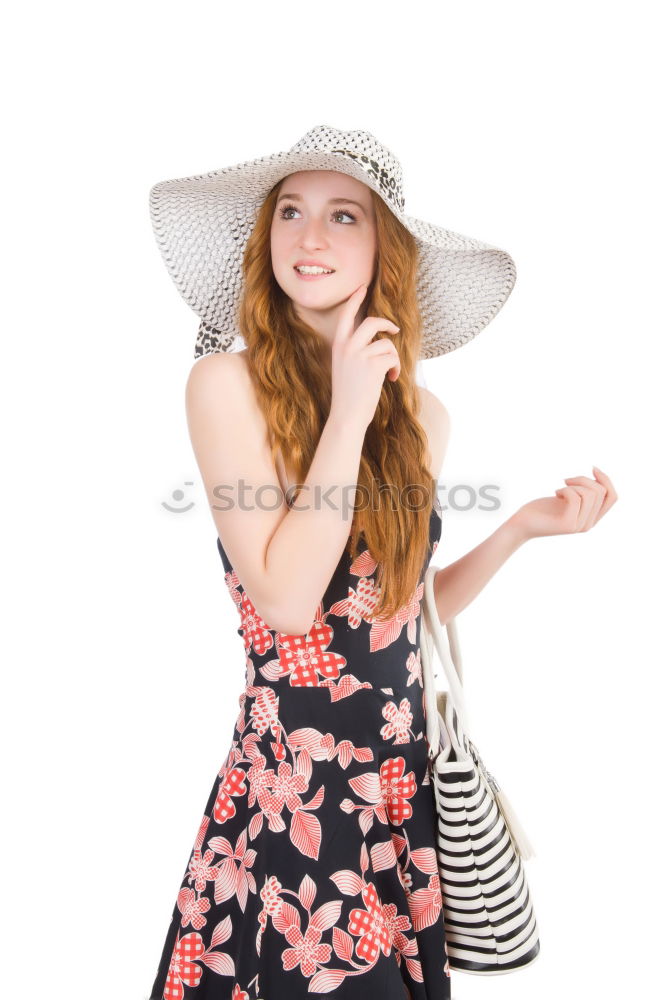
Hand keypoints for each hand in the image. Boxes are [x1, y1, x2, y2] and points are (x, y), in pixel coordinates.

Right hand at [328, 283, 400, 432]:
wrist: (347, 415)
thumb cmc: (349, 395)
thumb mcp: (346, 367)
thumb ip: (356, 351)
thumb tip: (379, 339)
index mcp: (338, 345)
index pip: (346, 315)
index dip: (355, 299)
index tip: (362, 287)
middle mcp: (347, 346)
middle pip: (372, 322)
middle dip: (388, 324)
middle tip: (395, 331)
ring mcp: (359, 355)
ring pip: (386, 343)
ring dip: (393, 357)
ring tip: (391, 372)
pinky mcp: (373, 365)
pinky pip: (392, 357)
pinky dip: (396, 368)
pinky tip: (392, 379)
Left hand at [511, 466, 617, 540]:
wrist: (522, 524)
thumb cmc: (542, 508)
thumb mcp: (567, 497)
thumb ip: (584, 492)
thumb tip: (598, 475)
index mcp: (592, 517)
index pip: (613, 497)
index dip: (606, 480)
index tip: (592, 468)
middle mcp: (589, 524)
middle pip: (601, 492)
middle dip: (584, 479)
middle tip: (566, 480)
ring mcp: (579, 526)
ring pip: (590, 494)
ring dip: (574, 484)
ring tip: (560, 489)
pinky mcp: (568, 524)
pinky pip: (575, 497)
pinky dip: (565, 489)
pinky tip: (555, 494)